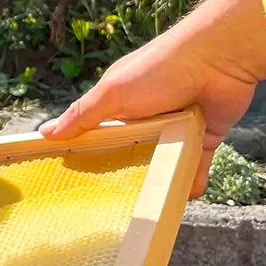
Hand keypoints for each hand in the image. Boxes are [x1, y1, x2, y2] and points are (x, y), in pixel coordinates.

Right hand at [40, 32, 256, 197]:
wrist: (219, 59)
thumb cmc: (159, 69)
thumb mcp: (112, 93)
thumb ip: (83, 116)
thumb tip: (46, 134)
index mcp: (120, 102)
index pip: (96, 131)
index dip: (85, 152)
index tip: (72, 180)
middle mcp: (145, 115)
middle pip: (129, 151)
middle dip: (122, 172)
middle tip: (109, 202)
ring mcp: (175, 126)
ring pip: (163, 160)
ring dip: (158, 179)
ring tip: (146, 206)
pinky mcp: (203, 136)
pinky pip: (195, 164)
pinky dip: (191, 179)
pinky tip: (182, 198)